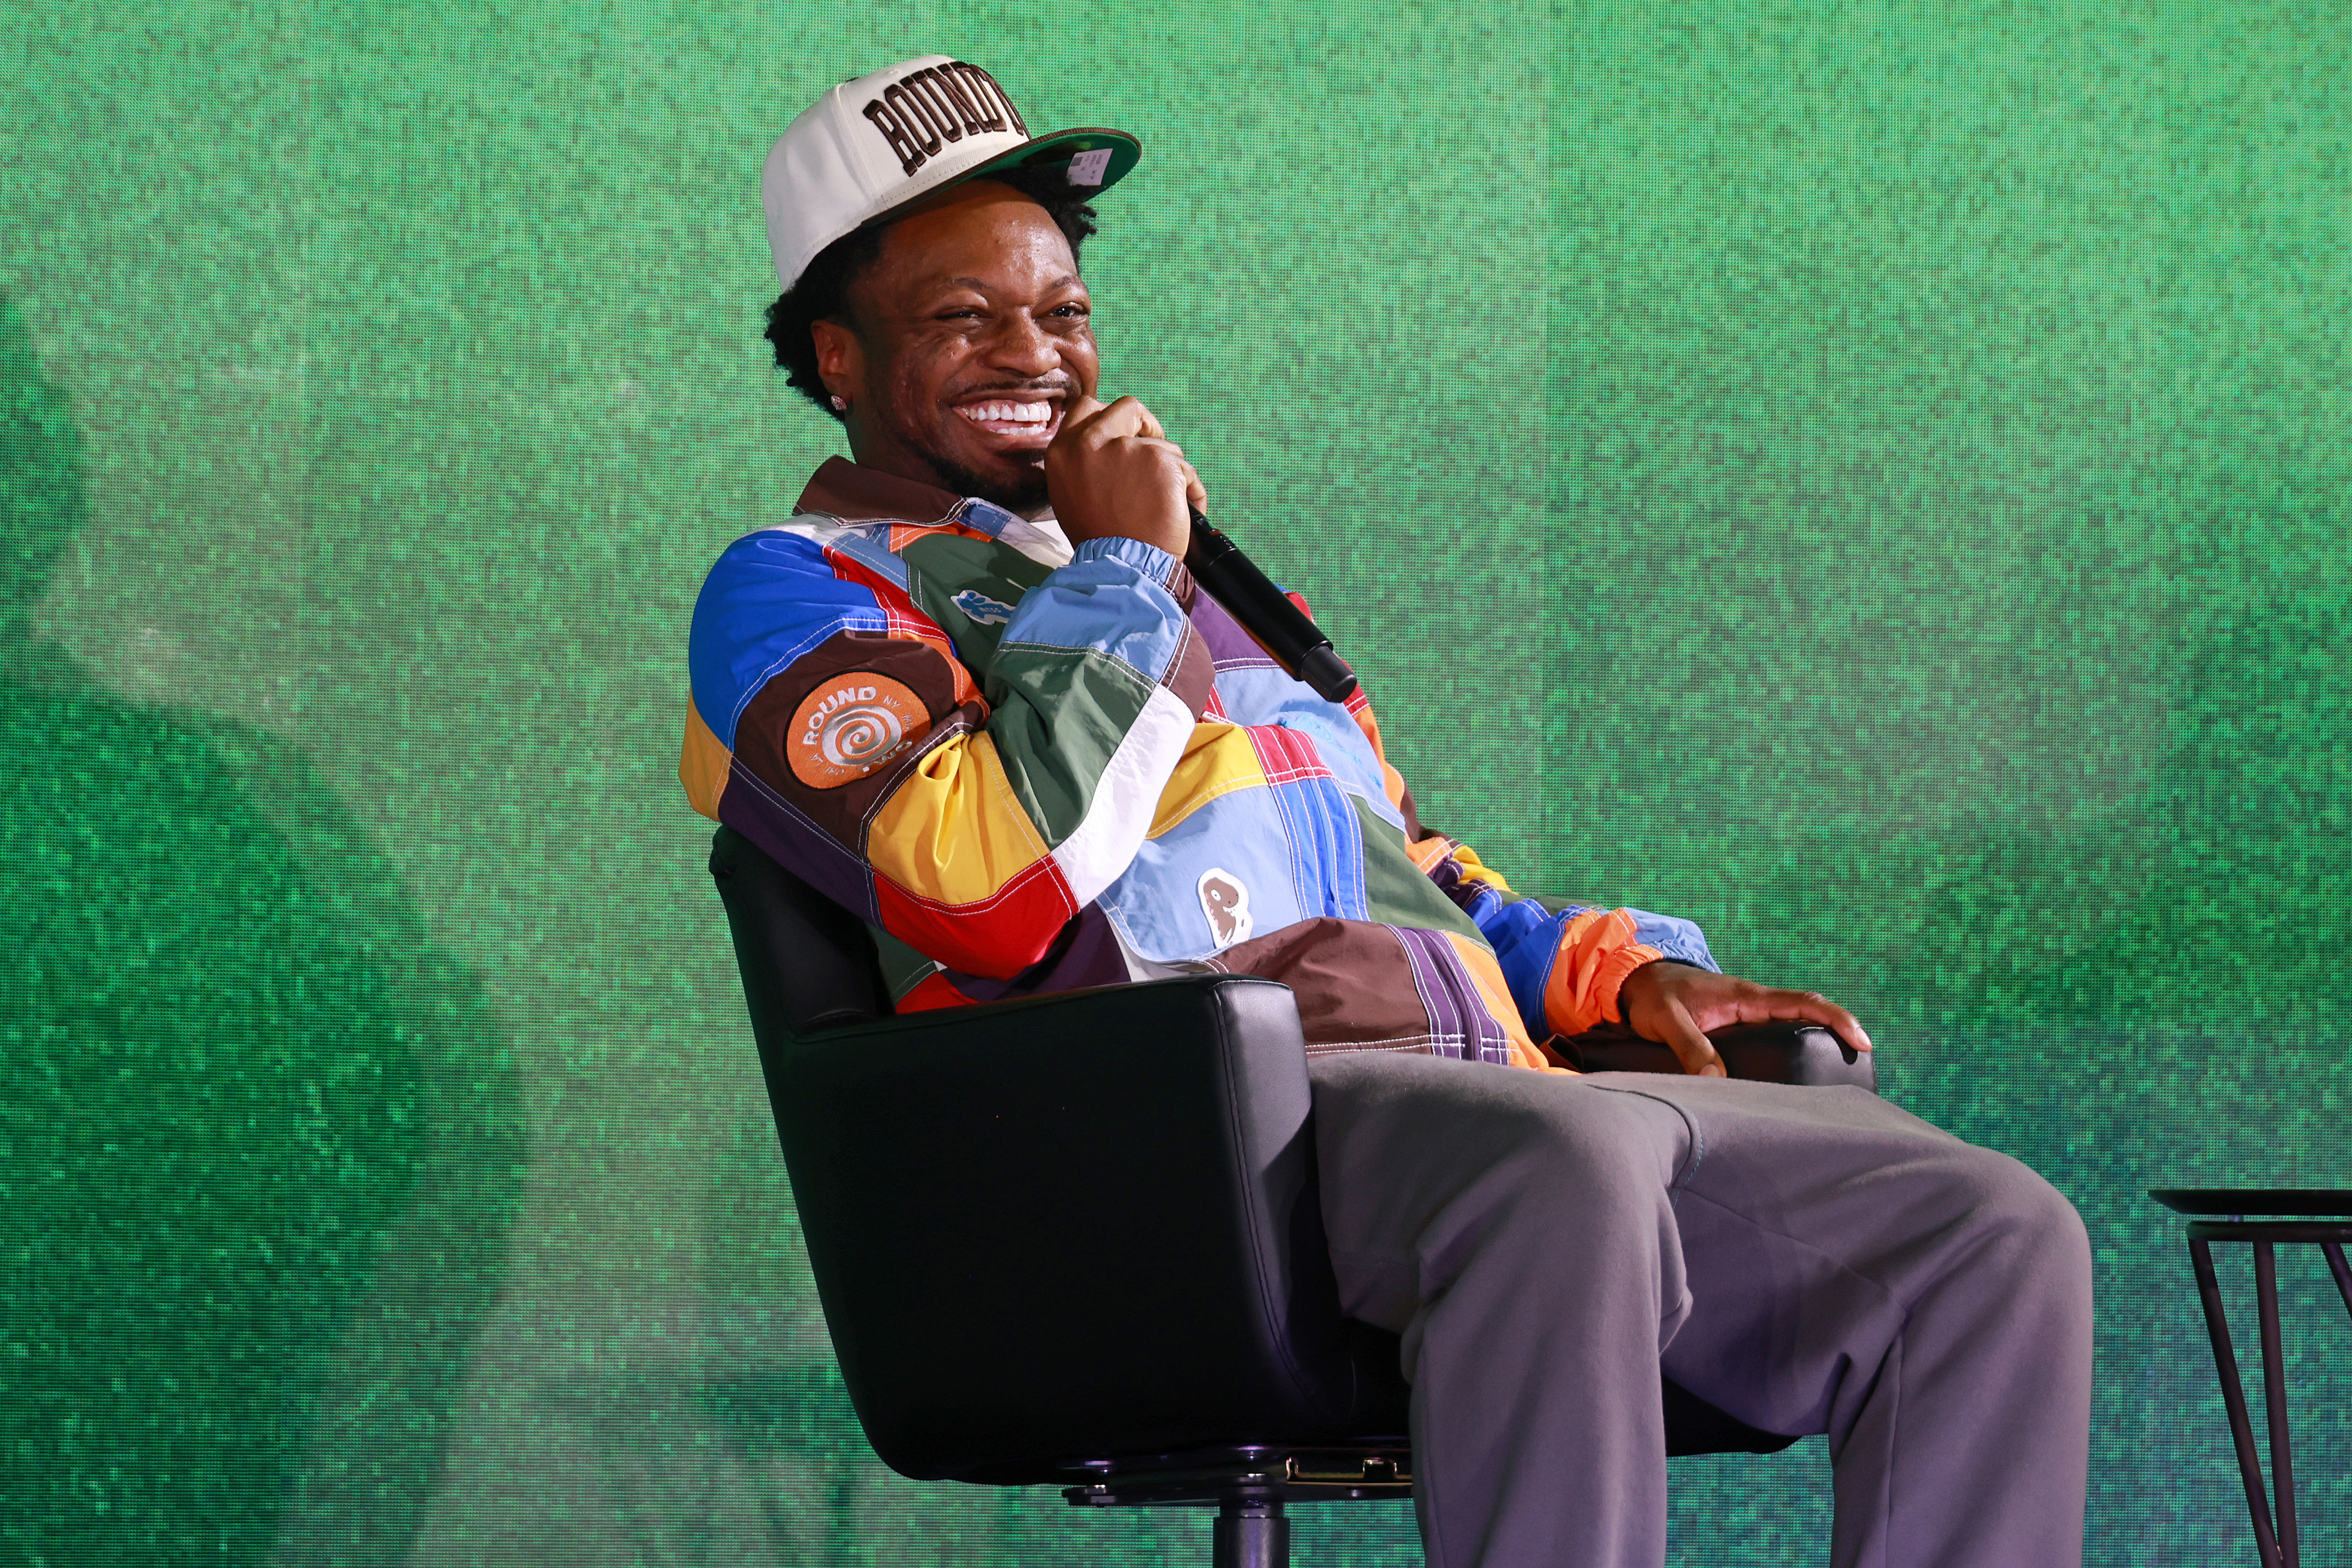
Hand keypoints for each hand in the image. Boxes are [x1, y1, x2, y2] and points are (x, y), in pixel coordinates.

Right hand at [1044, 393, 1205, 557]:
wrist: (1121, 567)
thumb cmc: (1099, 541)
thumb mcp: (1071, 495)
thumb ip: (1084, 463)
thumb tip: (1109, 446)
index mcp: (1063, 451)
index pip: (1087, 407)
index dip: (1112, 417)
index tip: (1125, 432)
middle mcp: (1090, 442)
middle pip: (1127, 407)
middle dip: (1145, 425)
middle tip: (1153, 450)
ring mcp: (1126, 448)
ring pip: (1161, 444)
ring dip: (1167, 470)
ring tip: (1161, 505)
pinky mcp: (1159, 460)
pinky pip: (1184, 468)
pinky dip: (1188, 489)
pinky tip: (1179, 511)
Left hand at [1616, 961, 1872, 1077]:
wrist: (1635, 980)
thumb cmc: (1653, 996)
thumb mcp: (1667, 1021)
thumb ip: (1690, 1048)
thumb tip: (1716, 1081)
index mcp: (1746, 996)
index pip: (1803, 1003)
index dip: (1837, 1019)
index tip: (1863, 1041)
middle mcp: (1753, 1002)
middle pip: (1808, 1014)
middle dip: (1838, 1032)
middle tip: (1862, 1063)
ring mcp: (1746, 1012)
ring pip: (1792, 1024)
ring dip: (1817, 1039)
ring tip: (1839, 1072)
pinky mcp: (1736, 1023)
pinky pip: (1774, 1031)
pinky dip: (1793, 1044)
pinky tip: (1795, 1072)